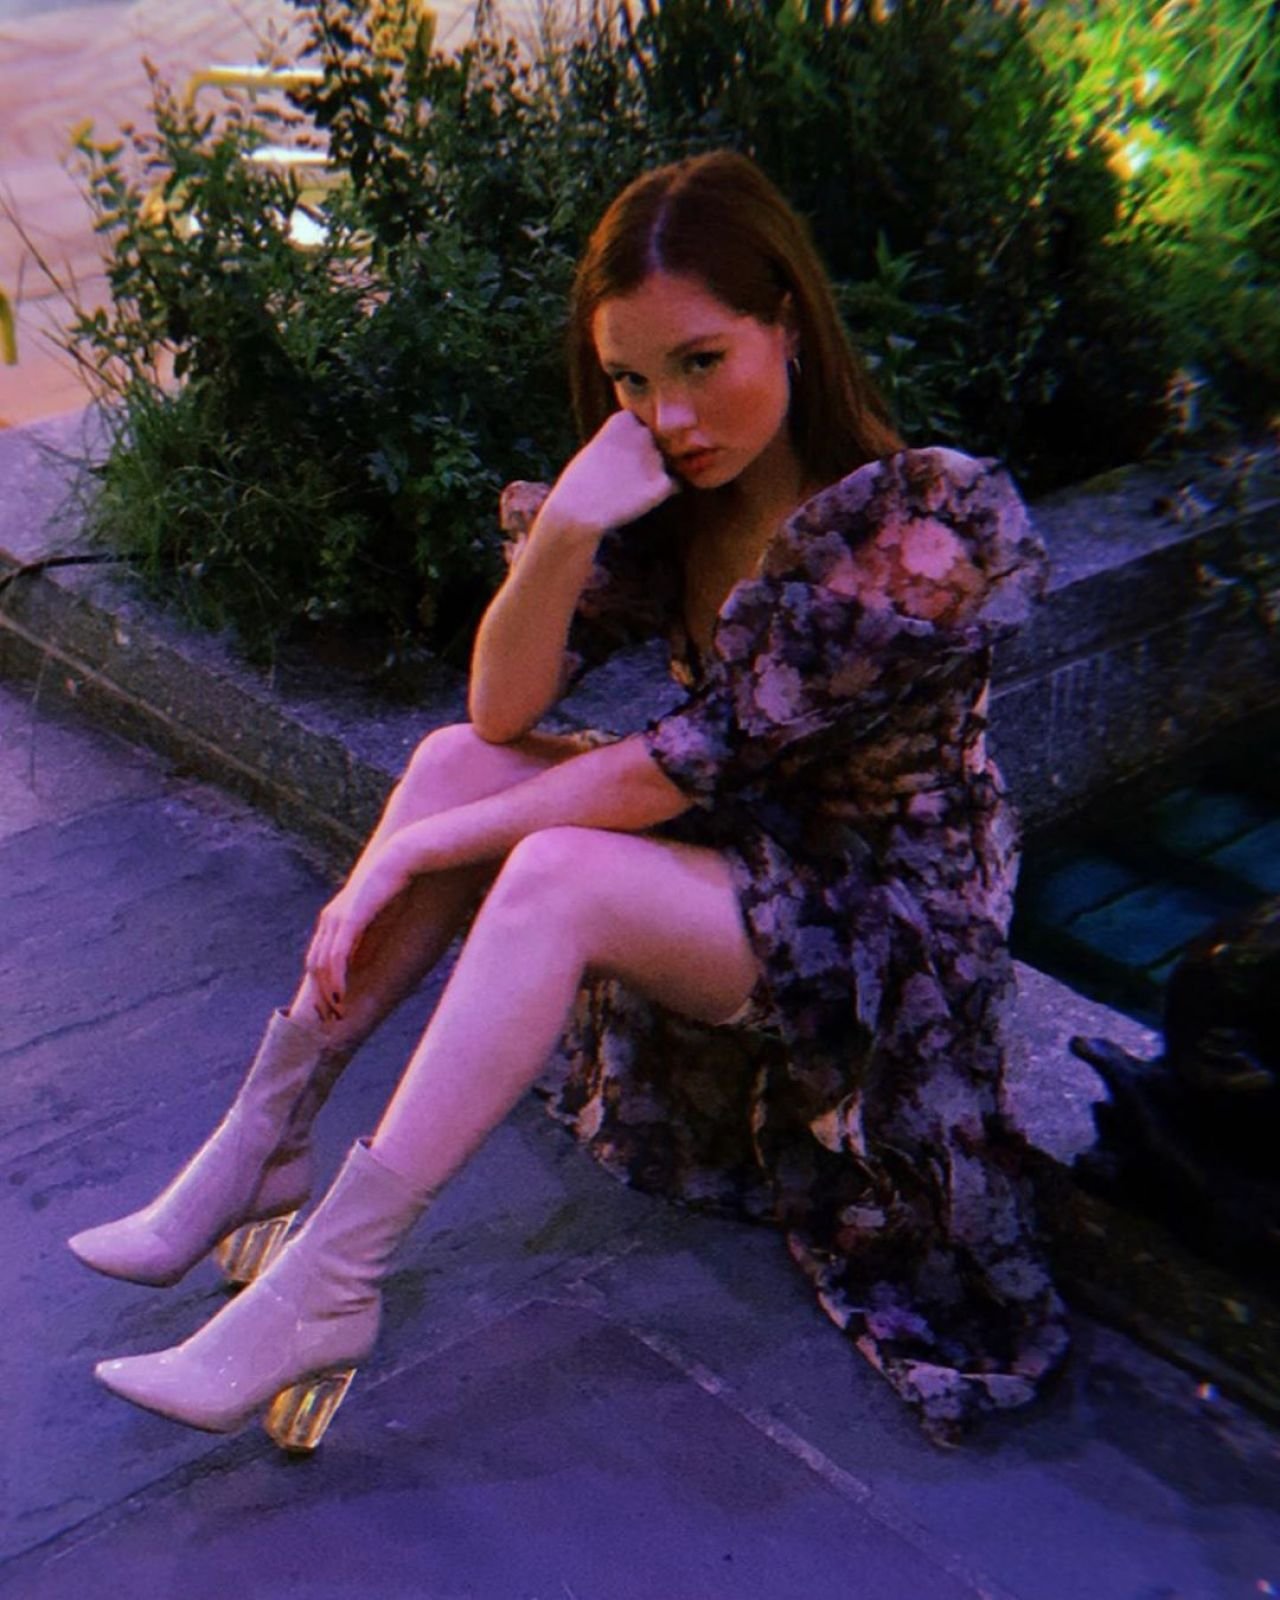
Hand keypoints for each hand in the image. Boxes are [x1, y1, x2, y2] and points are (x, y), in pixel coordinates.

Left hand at [305, 852, 408, 1020]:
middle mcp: (329, 920)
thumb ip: (366, 939)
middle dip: (320, 995)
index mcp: (334, 919)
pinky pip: (336, 957)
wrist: (402, 860)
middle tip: (330, 1019)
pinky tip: (342, 996)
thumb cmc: (394, 887)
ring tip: (337, 1012)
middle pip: (314, 965)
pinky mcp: (349, 920)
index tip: (330, 1007)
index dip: (321, 985)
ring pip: (322, 965)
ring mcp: (336, 919)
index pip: (318, 958)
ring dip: (327, 993)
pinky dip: (336, 980)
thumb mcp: (377, 919)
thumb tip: (361, 965)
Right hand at [539, 411, 678, 540]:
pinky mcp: (663, 483)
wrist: (578, 510)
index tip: (613, 458)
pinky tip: (640, 499)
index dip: (629, 445)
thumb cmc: (580, 482)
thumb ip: (622, 440)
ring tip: (628, 490)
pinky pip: (674, 485)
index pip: (639, 427)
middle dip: (645, 457)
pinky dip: (661, 493)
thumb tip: (645, 446)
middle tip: (623, 477)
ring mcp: (655, 457)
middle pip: (654, 444)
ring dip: (653, 475)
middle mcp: (643, 433)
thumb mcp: (597, 447)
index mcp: (624, 419)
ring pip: (664, 464)